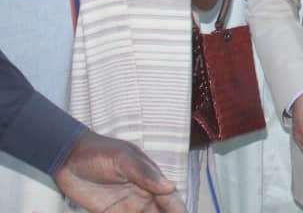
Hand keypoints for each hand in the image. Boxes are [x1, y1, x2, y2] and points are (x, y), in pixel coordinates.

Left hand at [53, 130, 184, 212]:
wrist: (67, 158)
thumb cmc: (99, 152)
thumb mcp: (122, 159)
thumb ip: (144, 173)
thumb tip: (170, 187)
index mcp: (150, 178)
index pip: (170, 199)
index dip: (179, 210)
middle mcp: (143, 194)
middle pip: (161, 211)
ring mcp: (128, 205)